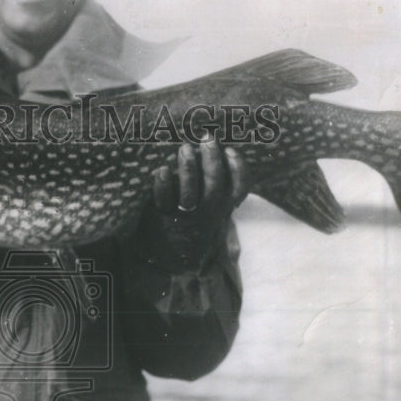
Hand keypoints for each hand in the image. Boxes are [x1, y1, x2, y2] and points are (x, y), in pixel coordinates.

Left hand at [142, 140, 247, 267]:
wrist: (171, 261)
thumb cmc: (195, 226)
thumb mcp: (215, 212)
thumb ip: (220, 187)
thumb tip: (218, 149)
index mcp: (222, 208)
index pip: (239, 189)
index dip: (238, 169)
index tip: (230, 150)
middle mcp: (207, 212)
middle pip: (214, 185)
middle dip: (212, 160)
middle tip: (207, 138)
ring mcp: (185, 216)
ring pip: (189, 192)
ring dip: (188, 168)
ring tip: (185, 148)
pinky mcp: (163, 218)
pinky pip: (163, 201)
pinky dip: (162, 185)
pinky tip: (161, 170)